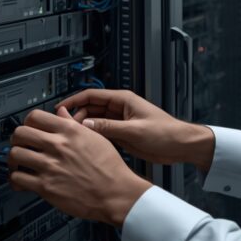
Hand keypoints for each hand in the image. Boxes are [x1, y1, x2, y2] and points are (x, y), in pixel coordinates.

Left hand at [8, 106, 151, 227]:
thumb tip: (61, 113)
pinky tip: (21, 181)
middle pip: (20, 133)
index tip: (29, 129)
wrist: (116, 193)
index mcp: (70, 131)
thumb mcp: (95, 137)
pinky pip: (18, 178)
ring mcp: (50, 166)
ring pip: (15, 154)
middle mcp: (58, 146)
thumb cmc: (110, 168)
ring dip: (14, 160)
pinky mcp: (46, 186)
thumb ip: (74, 124)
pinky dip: (15, 180)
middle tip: (21, 146)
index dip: (28, 122)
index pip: (35, 116)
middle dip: (17, 140)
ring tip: (18, 164)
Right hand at [55, 88, 215, 171]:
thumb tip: (87, 125)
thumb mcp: (134, 131)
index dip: (74, 100)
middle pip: (90, 108)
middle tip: (64, 127)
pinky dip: (93, 136)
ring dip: (84, 127)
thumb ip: (109, 127)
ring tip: (71, 136)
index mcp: (123, 100)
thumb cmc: (166, 133)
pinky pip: (102, 131)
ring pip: (95, 120)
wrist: (180, 145)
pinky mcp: (123, 133)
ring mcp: (121, 121)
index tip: (60, 108)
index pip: (92, 95)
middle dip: (76, 115)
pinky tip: (85, 143)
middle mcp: (120, 108)